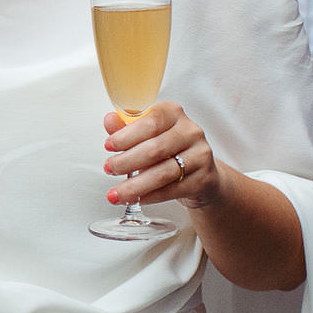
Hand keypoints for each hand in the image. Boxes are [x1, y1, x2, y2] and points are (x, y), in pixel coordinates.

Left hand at [104, 100, 219, 209]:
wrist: (200, 173)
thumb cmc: (169, 150)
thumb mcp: (146, 135)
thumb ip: (126, 127)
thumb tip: (109, 120)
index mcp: (174, 113)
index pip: (150, 122)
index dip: (126, 135)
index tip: (108, 146)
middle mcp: (191, 131)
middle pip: (155, 149)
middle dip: (126, 161)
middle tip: (109, 170)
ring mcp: (200, 155)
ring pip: (163, 173)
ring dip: (135, 185)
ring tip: (116, 193)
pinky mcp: (204, 179)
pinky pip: (173, 190)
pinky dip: (150, 196)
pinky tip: (136, 199)